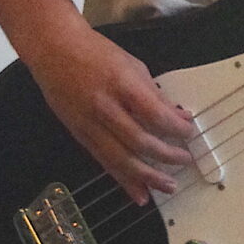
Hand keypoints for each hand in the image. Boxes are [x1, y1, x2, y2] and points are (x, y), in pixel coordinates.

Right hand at [31, 24, 198, 204]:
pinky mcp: (78, 135)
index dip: (175, 128)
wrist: (53, 49)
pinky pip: (104, 162)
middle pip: (139, 141)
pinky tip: (139, 193)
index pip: (154, 114)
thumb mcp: (132, 65)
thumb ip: (155, 94)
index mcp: (121, 84)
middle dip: (166, 155)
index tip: (189, 133)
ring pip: (121, 158)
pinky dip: (123, 180)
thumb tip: (179, 116)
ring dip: (147, 176)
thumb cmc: (96, 52)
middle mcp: (104, 107)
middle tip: (185, 160)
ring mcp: (89, 124)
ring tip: (168, 186)